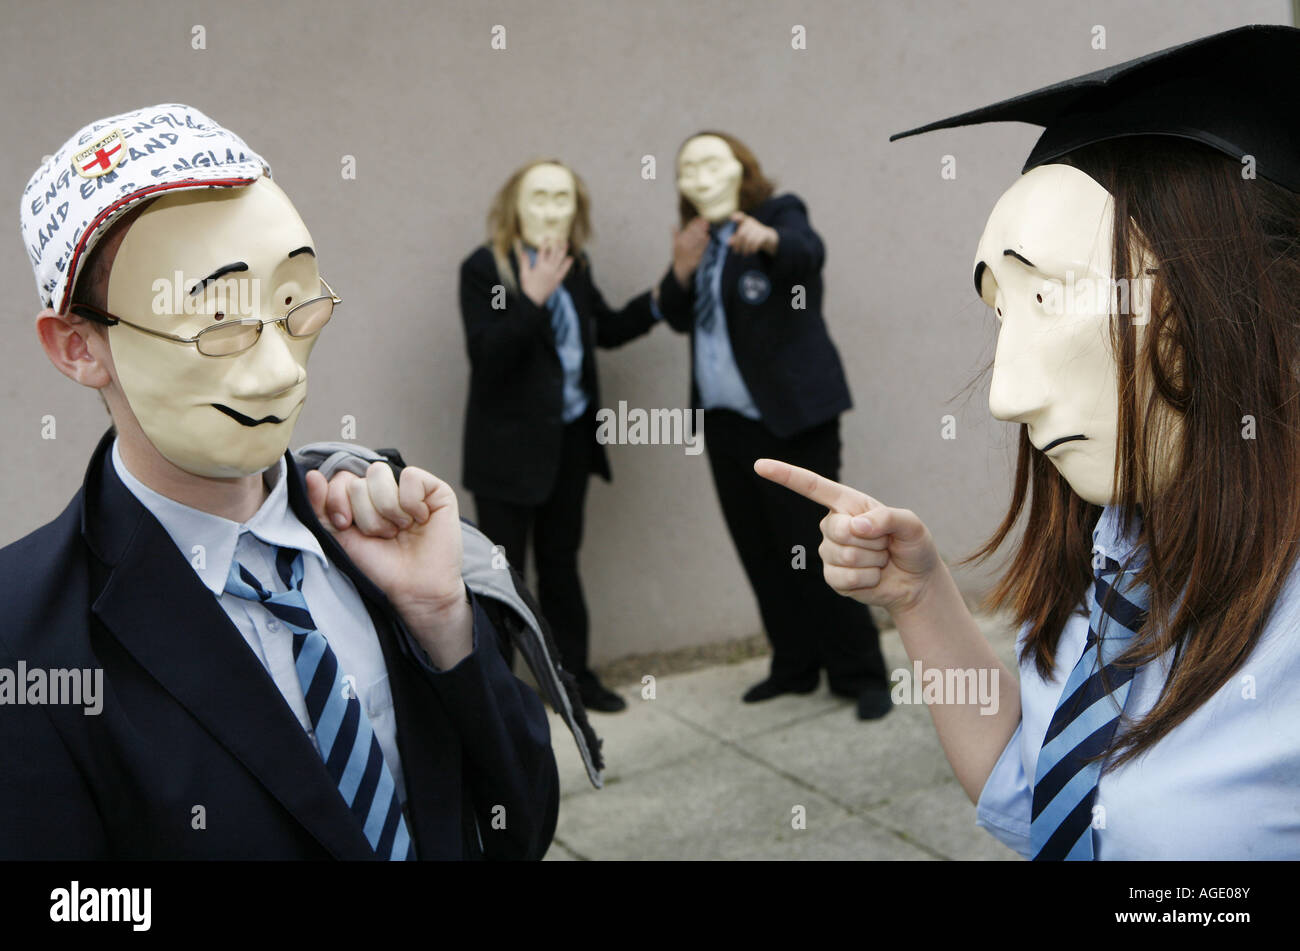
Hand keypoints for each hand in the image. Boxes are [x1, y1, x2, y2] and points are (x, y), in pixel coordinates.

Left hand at [305, 462, 471, 667]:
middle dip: (366, 516)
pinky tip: (419, 519)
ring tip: (400, 530)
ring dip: (387, 511)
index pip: (339, 479)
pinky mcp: (435, 489)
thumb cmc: (380, 566)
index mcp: (361, 498)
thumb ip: (321, 508)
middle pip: (358, 481)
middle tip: (383, 536)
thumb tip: (311, 476)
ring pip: (380, 475)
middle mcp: (384, 489)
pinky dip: (411, 503)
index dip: (338, 502)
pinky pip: (410, 476)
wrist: (414, 588)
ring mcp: (409, 487)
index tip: (347, 527)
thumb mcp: (340, 537)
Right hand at [516, 236, 572, 307]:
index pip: (542, 251)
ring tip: (566, 243)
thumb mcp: (524, 274)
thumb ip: (524, 262)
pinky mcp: (557, 280)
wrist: (533, 300)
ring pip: (560, 260)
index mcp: (539, 266)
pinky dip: (567, 264)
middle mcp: (548, 269)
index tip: (547, 237)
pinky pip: (564, 271)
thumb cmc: (527, 287)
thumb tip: (523, 251)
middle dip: (557, 245)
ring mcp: (554, 274)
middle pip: (554, 254)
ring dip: (564, 251)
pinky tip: (570, 258)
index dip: (545, 243)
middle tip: (559, 237)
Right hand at [671, 216, 709, 286]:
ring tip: (707, 227)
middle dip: (700, 226)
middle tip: (706, 221)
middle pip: (693, 233)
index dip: (694, 223)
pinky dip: (705, 242)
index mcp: (679, 242)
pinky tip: (708, 237)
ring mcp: (690, 252)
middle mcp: (684, 246)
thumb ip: (675, 235)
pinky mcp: (696, 258)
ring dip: (703, 233)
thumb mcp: (675, 245)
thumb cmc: (679, 256)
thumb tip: (672, 226)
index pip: (687, 230)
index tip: (699, 218)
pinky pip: (702, 249)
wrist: (680, 270)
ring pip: (698, 240)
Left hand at [728, 211, 778, 255]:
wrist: (768, 237)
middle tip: (736, 251)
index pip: (741, 217)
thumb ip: (736, 238)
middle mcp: (751, 223)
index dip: (737, 217)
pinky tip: (752, 251)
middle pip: (742, 234)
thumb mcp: (744, 235)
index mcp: (746, 221)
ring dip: (746, 248)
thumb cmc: (752, 235)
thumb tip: (729, 242)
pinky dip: (753, 248)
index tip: (731, 217)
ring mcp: (758, 228)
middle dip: (738, 244)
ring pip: (749, 239)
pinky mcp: (764, 234)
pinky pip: (756, 242)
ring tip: (744, 253)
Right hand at [753, 459, 939, 614]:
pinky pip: (844, 578)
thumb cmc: (912, 545)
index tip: (760, 466)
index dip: (786, 475)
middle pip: (838, 529)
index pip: (812, 487)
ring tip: (880, 560)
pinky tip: (873, 577)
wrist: (916, 581)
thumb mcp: (911, 524)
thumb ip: (887, 518)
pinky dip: (867, 580)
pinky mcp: (832, 577)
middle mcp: (833, 525)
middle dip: (872, 540)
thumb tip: (856, 527)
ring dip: (873, 561)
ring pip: (844, 556)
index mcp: (847, 504)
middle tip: (885, 545)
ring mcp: (829, 552)